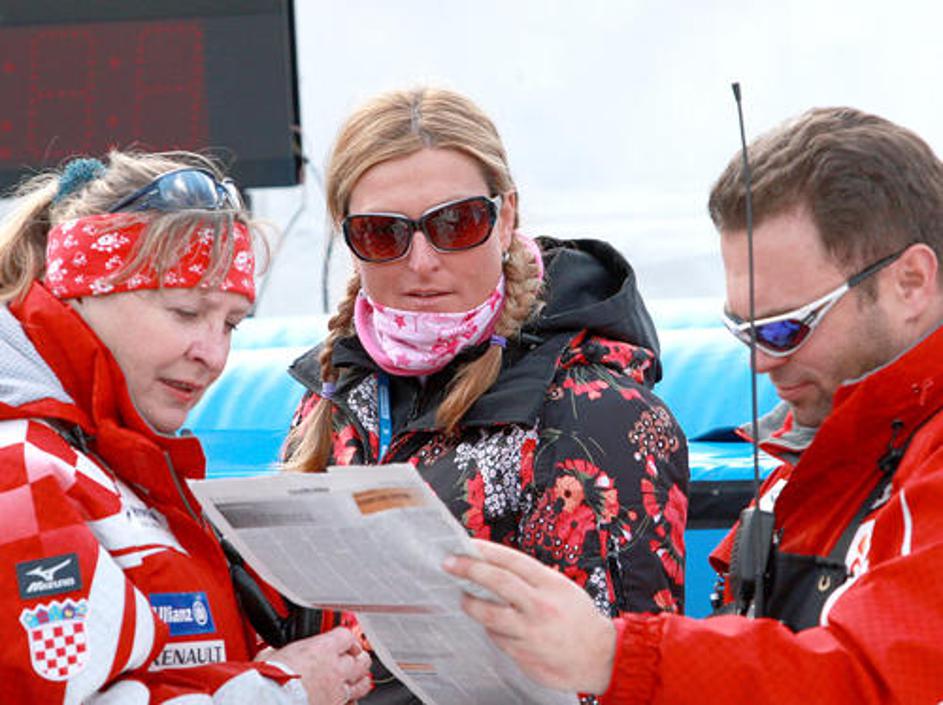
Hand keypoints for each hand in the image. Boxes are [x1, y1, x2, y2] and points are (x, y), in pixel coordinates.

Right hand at [265, 627, 371, 703]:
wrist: (268, 702)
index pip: (347, 636)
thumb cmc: (269, 680)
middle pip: (361, 659)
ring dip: (359, 679)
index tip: (344, 643)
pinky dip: (351, 701)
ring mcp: (337, 692)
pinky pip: (352, 703)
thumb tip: (271, 651)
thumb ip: (281, 652)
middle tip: (352, 659)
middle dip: (358, 658)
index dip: (346, 640)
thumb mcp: (271, 655)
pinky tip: (346, 700)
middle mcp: (336, 669)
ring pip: (363, 682)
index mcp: (323, 649)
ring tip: (354, 678)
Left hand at [443, 539, 616, 694]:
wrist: (601, 658)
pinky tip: (491, 624)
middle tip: (450, 564)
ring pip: (489, 615)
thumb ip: (533, 579)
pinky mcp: (524, 655)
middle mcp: (539, 606)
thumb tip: (496, 566)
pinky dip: (491, 629)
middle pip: (496, 582)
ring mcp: (530, 632)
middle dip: (469, 570)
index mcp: (551, 584)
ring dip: (472, 604)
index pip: (512, 560)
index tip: (467, 545)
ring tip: (464, 598)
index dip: (486, 550)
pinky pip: (498, 638)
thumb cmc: (580, 619)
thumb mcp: (562, 589)